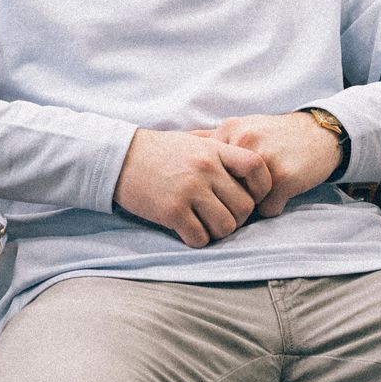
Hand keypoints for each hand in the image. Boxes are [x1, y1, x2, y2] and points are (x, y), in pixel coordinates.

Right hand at [114, 129, 271, 247]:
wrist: (119, 157)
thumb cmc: (158, 151)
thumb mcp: (193, 142)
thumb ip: (220, 153)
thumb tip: (249, 170)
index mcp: (214, 150)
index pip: (257, 168)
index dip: (261, 187)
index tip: (249, 195)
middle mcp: (205, 169)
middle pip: (245, 207)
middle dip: (237, 217)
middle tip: (221, 215)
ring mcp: (189, 191)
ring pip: (226, 227)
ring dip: (217, 231)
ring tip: (204, 224)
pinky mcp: (171, 211)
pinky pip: (200, 238)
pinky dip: (197, 239)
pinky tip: (187, 229)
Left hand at [195, 113, 341, 217]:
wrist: (319, 134)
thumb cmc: (275, 135)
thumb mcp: (241, 127)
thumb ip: (210, 138)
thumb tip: (176, 143)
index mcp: (229, 130)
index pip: (206, 170)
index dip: (212, 184)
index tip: (218, 187)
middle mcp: (244, 142)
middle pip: (222, 189)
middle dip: (231, 197)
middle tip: (243, 193)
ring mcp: (264, 161)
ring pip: (244, 203)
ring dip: (254, 203)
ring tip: (264, 191)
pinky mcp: (283, 178)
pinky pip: (267, 210)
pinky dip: (274, 206)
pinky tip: (282, 192)